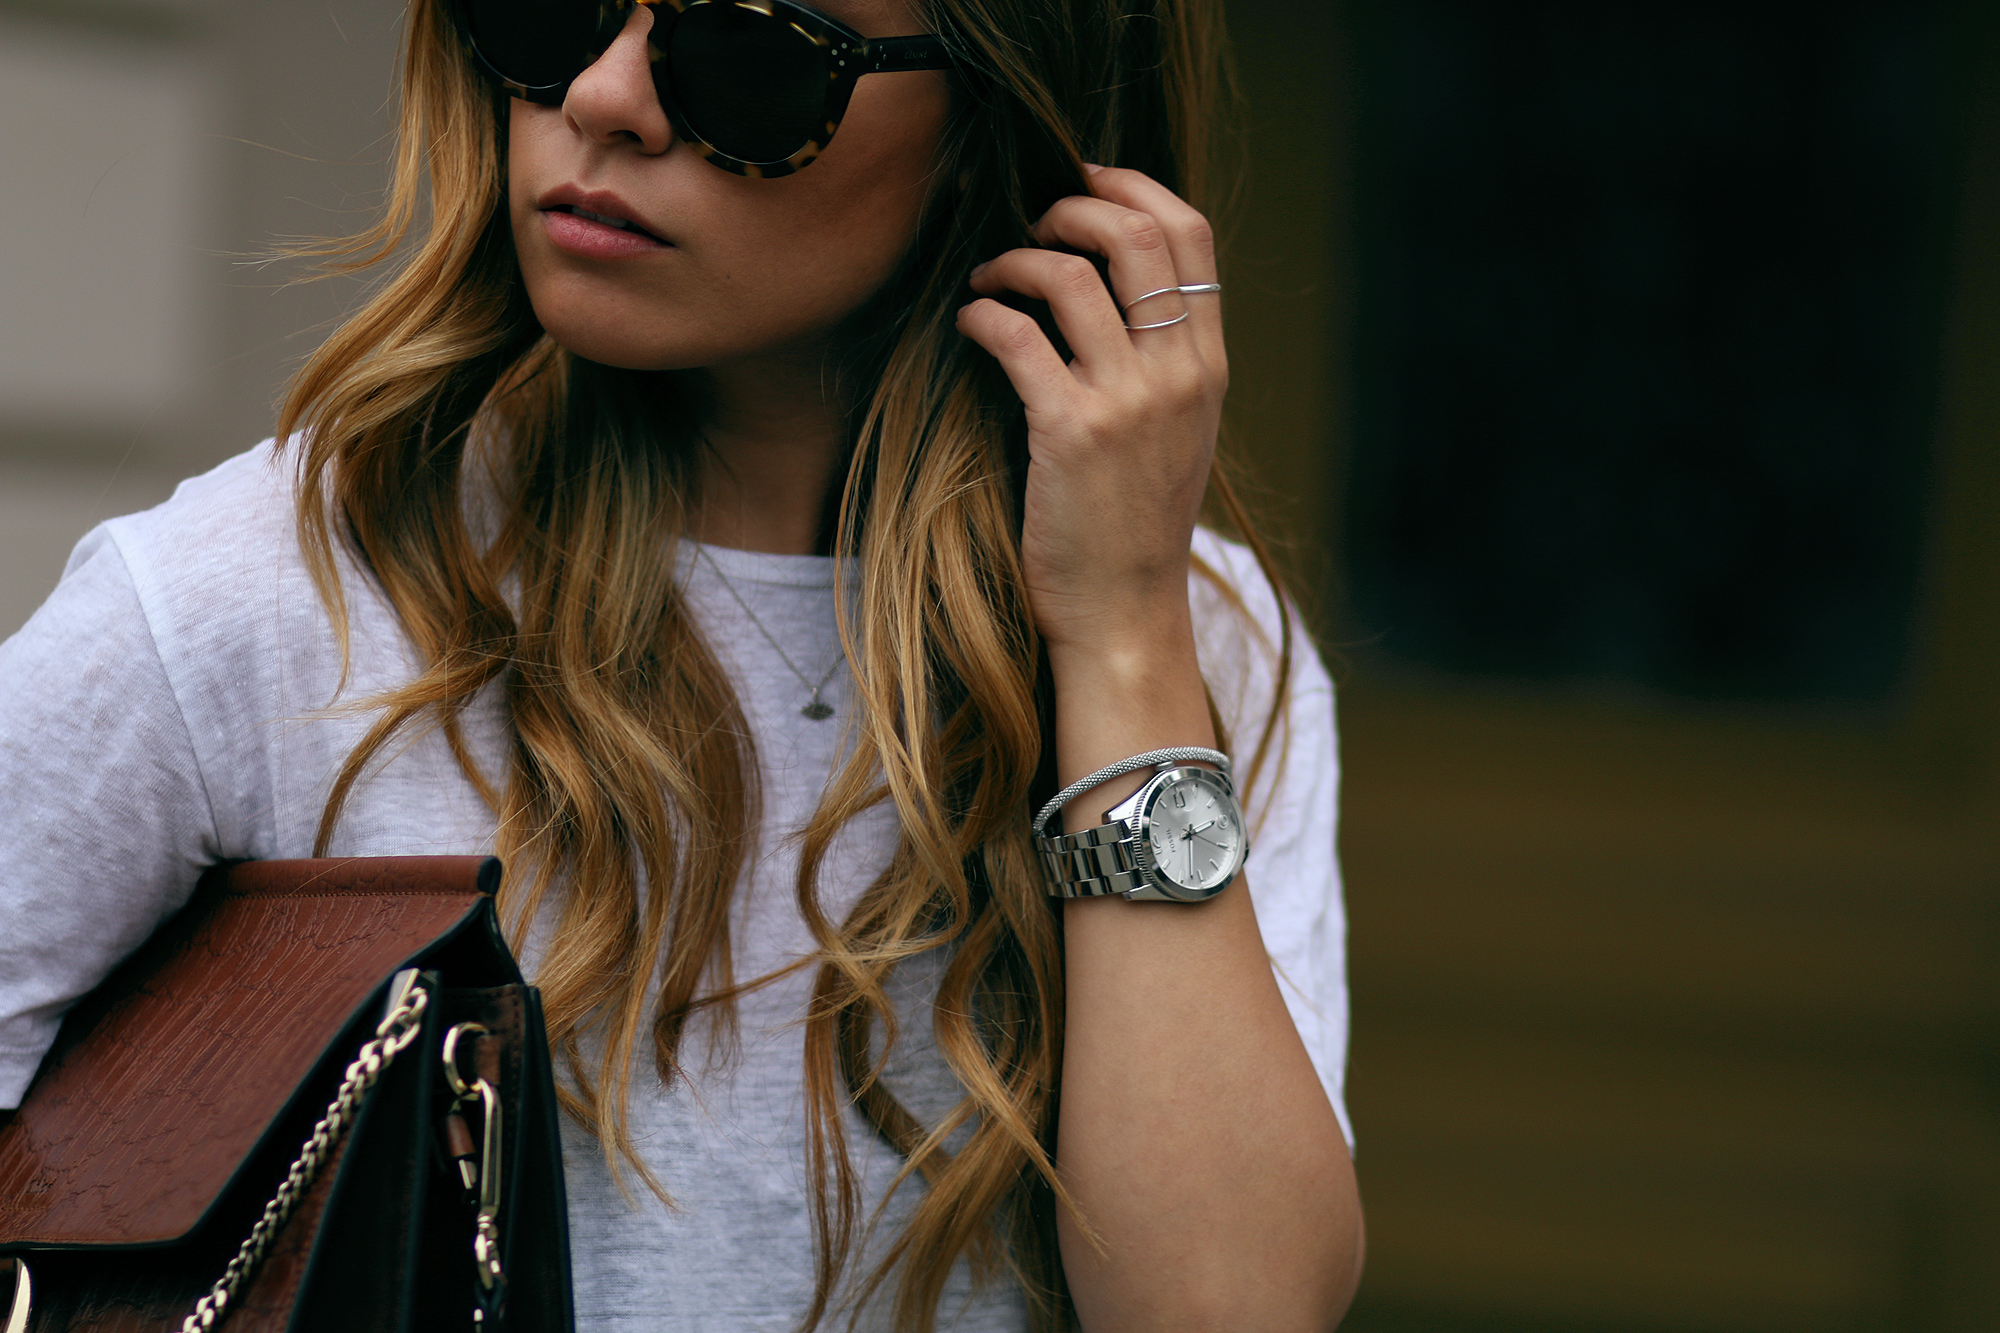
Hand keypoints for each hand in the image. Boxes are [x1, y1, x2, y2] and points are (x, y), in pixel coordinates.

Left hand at [955, 166, 1225, 661]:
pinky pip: (1018, 335)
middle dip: (1071, 205)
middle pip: (1136, 234)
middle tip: (1031, 223)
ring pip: (1071, 272)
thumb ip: (1162, 363)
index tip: (1084, 181)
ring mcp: (1128, 401)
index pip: (1190, 235)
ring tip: (989, 277)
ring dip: (1016, 257)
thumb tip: (1114, 289)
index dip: (1133, 186)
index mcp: (1207, 365)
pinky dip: (983, 313)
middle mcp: (1177, 373)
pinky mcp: (1070, 431)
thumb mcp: (1177, 436)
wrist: (1126, 612)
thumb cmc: (1135, 526)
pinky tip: (970, 323)